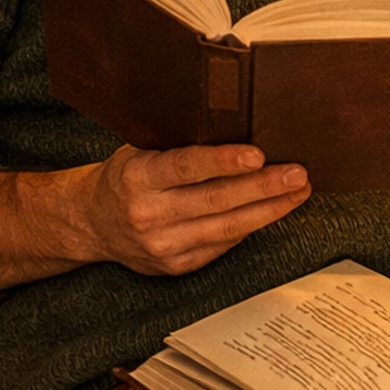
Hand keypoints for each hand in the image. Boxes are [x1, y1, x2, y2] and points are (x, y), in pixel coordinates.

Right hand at [0, 141, 309, 287]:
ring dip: (269, 210)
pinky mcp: (175, 266)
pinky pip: (222, 246)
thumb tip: (239, 122)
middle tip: (298, 174)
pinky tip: (273, 212)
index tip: (258, 154)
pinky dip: (250, 227)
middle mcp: (148, 214)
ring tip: (297, 192)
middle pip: (216, 201)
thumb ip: (180, 143)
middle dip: (264, 187)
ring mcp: (162, 246)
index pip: (185, 167)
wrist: (91, 223)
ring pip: (226, 229)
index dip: (223, 162)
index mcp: (137, 177)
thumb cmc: (126, 176)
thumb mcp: (141, 150)